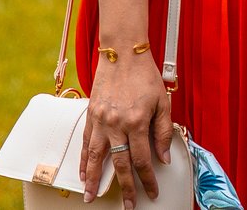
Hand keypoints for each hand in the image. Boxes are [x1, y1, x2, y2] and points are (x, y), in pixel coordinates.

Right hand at [80, 48, 175, 204]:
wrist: (123, 52)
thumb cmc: (145, 75)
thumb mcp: (163, 102)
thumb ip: (163, 132)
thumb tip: (163, 158)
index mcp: (137, 121)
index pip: (143, 159)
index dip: (148, 179)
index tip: (152, 192)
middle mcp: (117, 124)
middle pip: (120, 164)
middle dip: (125, 188)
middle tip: (128, 205)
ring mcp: (101, 120)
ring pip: (95, 157)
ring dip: (93, 180)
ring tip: (91, 197)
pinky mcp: (91, 114)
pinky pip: (85, 142)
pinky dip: (83, 160)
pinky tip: (82, 172)